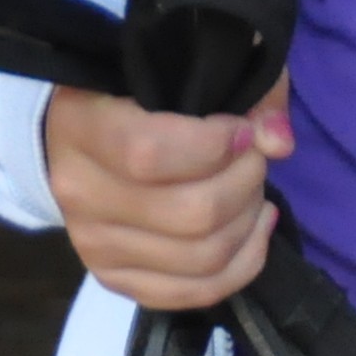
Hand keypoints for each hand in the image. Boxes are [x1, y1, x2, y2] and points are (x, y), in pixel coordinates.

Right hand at [42, 76, 294, 311]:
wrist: (82, 135)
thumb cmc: (144, 88)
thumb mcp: (194, 62)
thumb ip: (247, 88)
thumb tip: (278, 142)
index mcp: (81, 123)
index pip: (150, 153)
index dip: (214, 146)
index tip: (243, 129)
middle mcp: (77, 191)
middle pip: (189, 214)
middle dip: (244, 184)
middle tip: (255, 158)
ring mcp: (92, 243)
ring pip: (200, 258)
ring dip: (247, 222)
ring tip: (254, 190)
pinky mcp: (113, 278)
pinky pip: (192, 293)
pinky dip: (241, 264)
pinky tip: (255, 228)